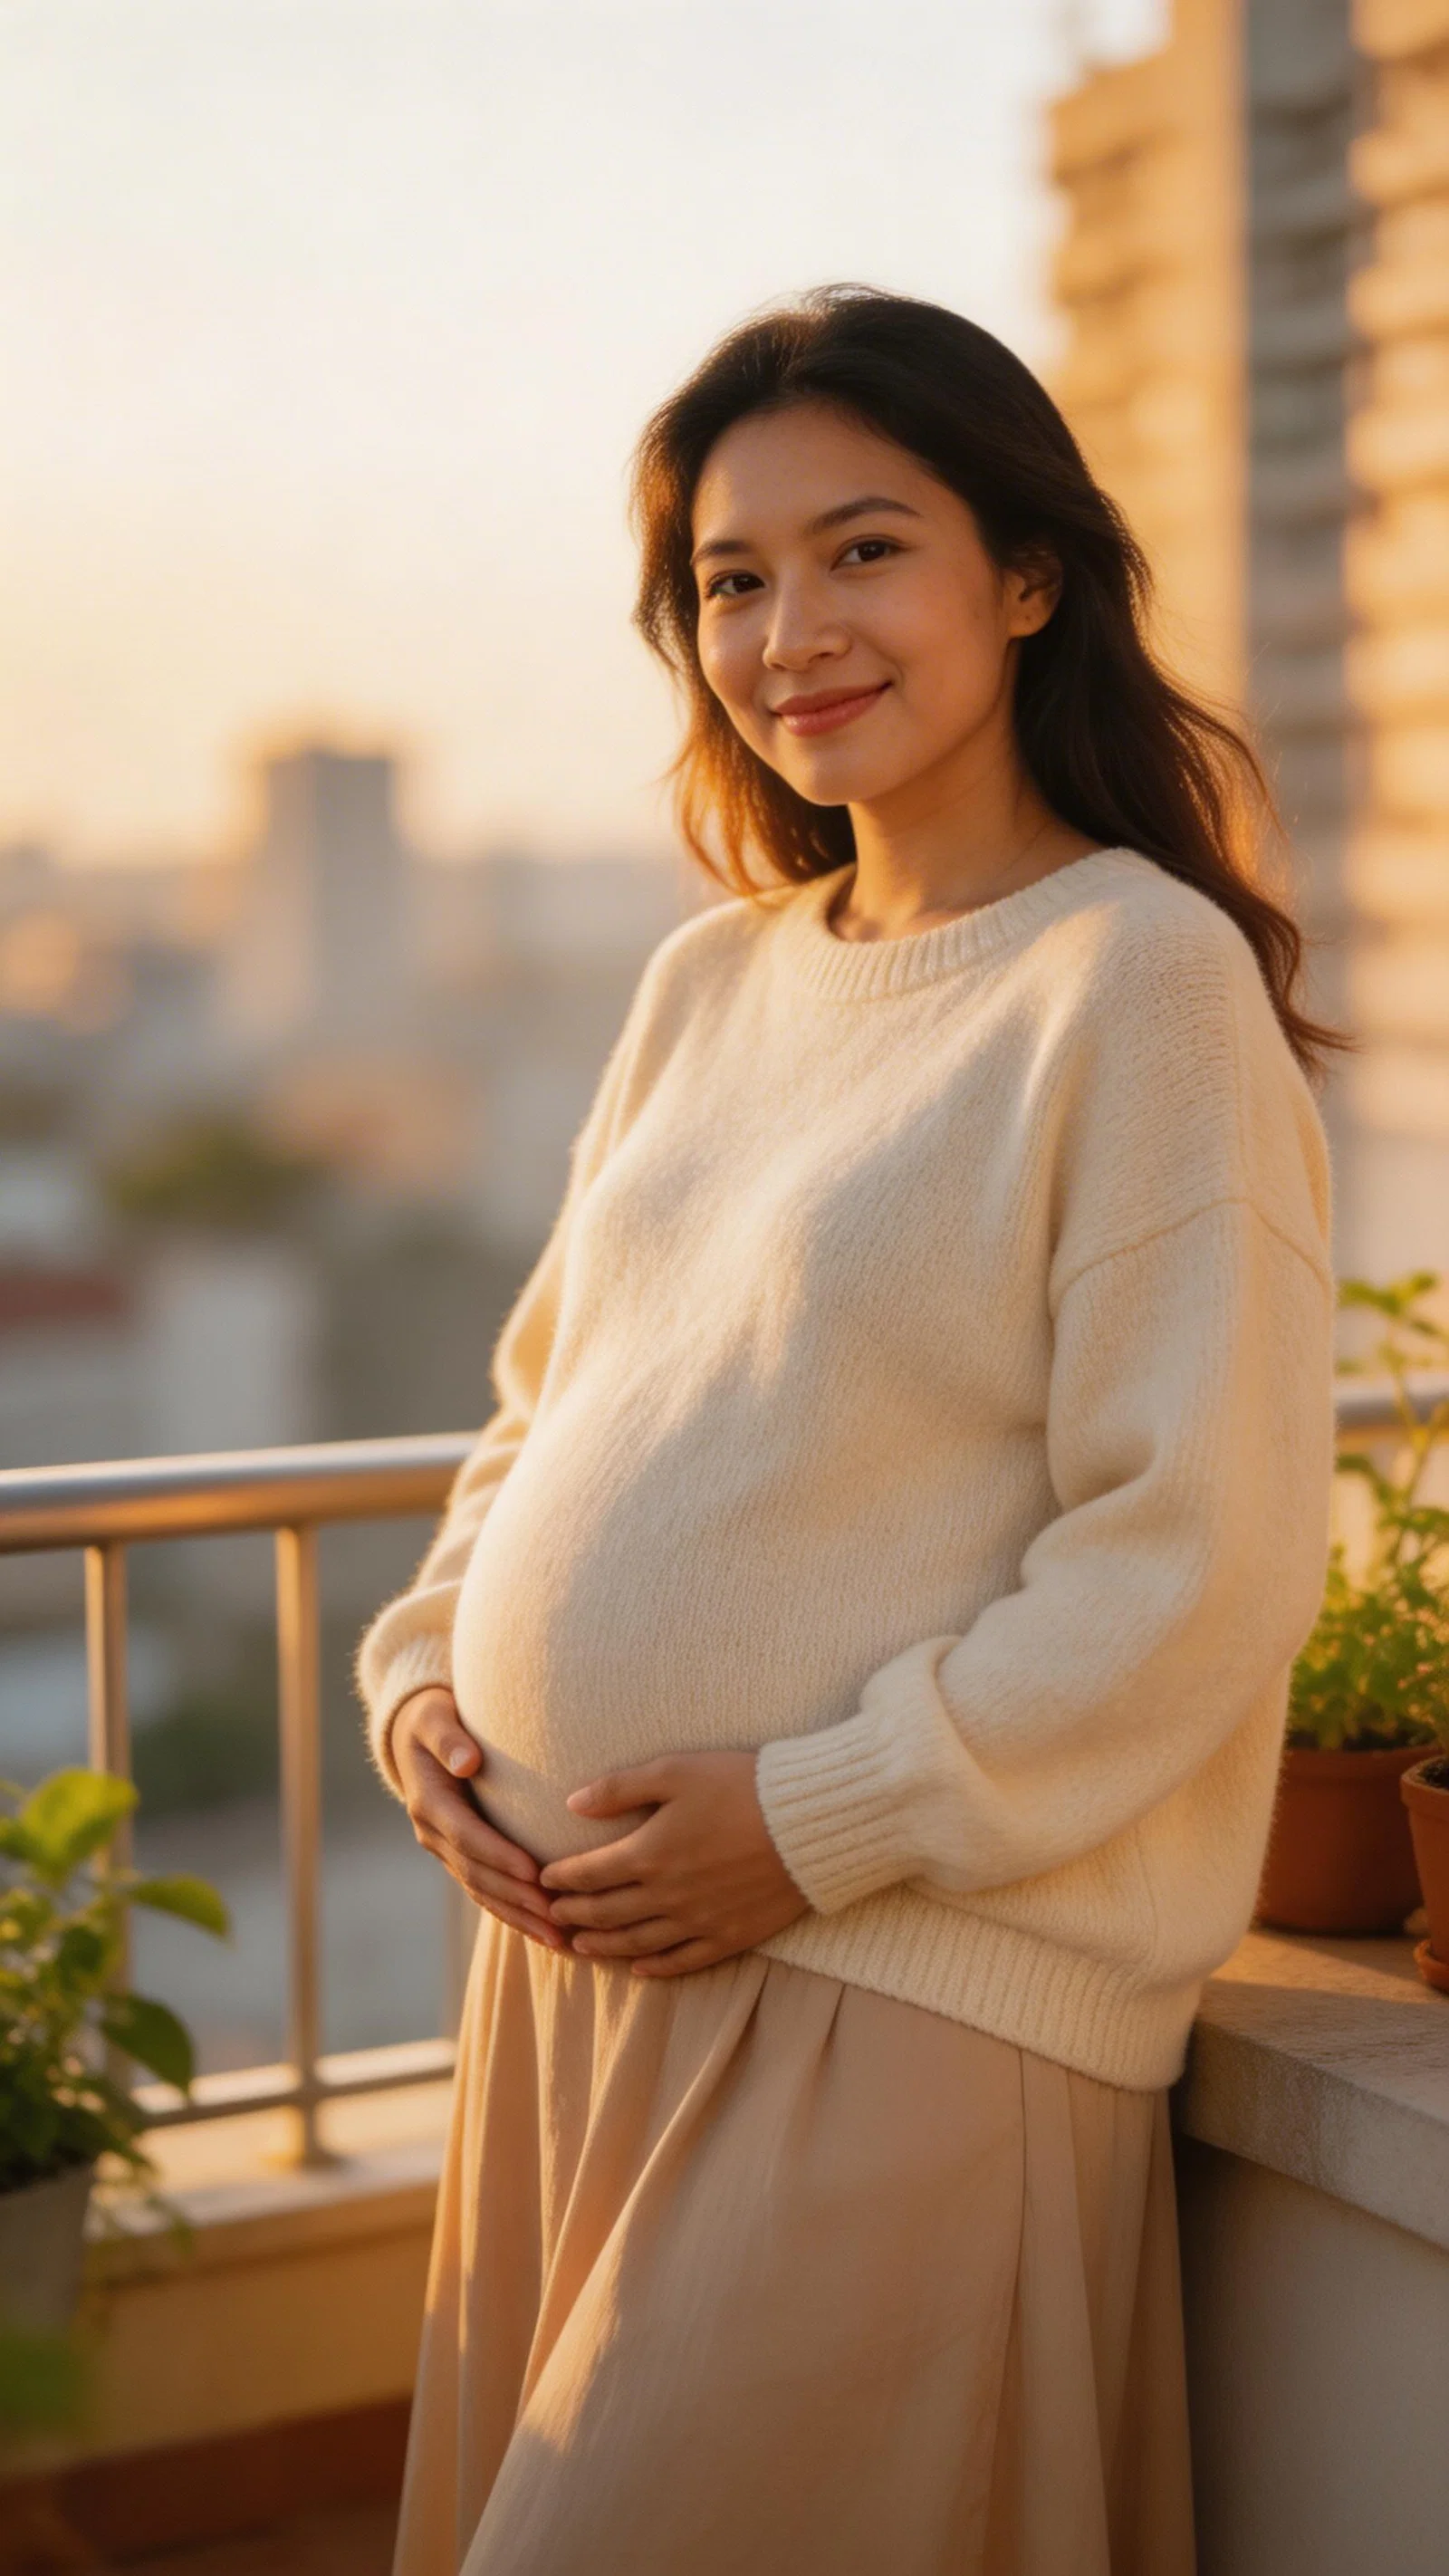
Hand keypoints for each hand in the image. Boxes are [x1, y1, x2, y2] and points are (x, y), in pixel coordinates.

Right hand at [392, 1687, 568, 1952]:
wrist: (414, 1735)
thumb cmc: (433, 1718)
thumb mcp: (434, 1718)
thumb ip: (449, 1739)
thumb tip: (466, 1762)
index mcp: (429, 1803)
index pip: (468, 1837)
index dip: (500, 1857)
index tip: (534, 1872)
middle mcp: (433, 1834)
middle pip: (478, 1875)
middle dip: (517, 1899)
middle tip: (557, 1917)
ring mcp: (445, 1850)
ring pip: (483, 1892)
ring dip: (519, 1917)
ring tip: (559, 1939)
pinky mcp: (460, 1857)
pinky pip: (486, 1892)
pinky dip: (513, 1913)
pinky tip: (545, 1933)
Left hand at [538, 1749, 808, 1975]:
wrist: (809, 1822)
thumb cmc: (742, 1785)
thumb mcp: (676, 1770)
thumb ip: (620, 1788)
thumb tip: (571, 1803)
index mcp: (648, 1853)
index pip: (588, 1874)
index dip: (560, 1879)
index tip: (543, 1879)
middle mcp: (666, 1896)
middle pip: (605, 1913)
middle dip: (572, 1914)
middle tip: (550, 1915)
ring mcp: (698, 1921)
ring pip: (636, 1943)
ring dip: (602, 1945)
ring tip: (580, 1945)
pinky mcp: (730, 1936)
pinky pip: (682, 1961)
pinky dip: (654, 1967)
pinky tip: (639, 1968)